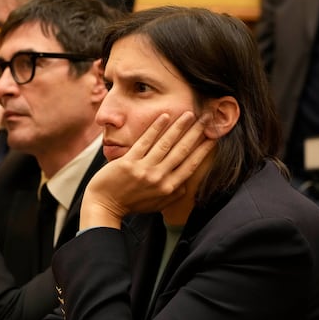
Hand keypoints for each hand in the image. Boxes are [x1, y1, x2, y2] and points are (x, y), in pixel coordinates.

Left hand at [81, 112, 215, 229]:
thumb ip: (173, 194)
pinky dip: (155, 128)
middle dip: (196, 133)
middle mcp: (159, 178)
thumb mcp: (158, 204)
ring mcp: (144, 169)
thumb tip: (186, 183)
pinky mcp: (129, 162)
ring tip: (189, 114)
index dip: (203, 150)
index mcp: (169, 188)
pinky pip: (145, 142)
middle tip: (207, 119)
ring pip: (166, 144)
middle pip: (182, 151)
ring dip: (179, 127)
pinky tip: (164, 116)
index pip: (191, 165)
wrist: (105, 205)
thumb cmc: (132, 204)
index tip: (214, 137)